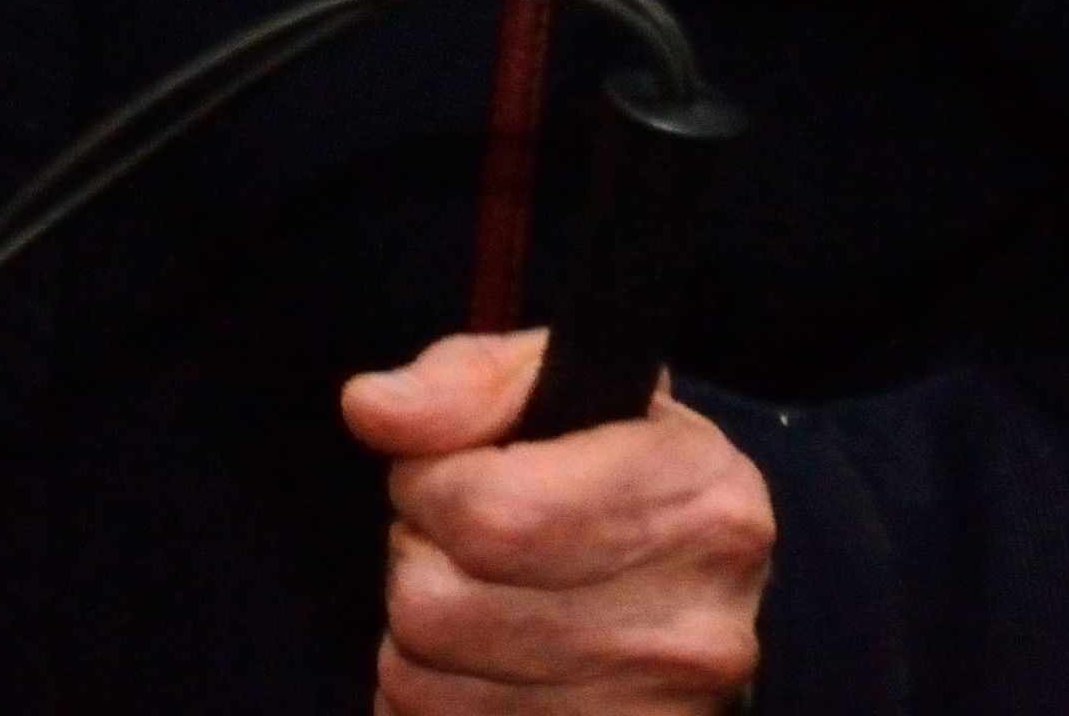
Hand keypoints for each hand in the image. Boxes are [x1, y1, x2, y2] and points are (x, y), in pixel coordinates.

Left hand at [343, 329, 771, 713]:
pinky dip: (430, 703)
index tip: (439, 479)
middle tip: (454, 546)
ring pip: (424, 684)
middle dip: (416, 562)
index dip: (428, 491)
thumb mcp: (554, 390)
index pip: (492, 514)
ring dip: (416, 640)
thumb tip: (371, 408)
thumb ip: (461, 384)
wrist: (693, 592)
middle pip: (440, 608)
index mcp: (697, 497)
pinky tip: (477, 668)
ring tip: (472, 601)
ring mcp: (660, 713)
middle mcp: (696, 621)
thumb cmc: (610, 471)